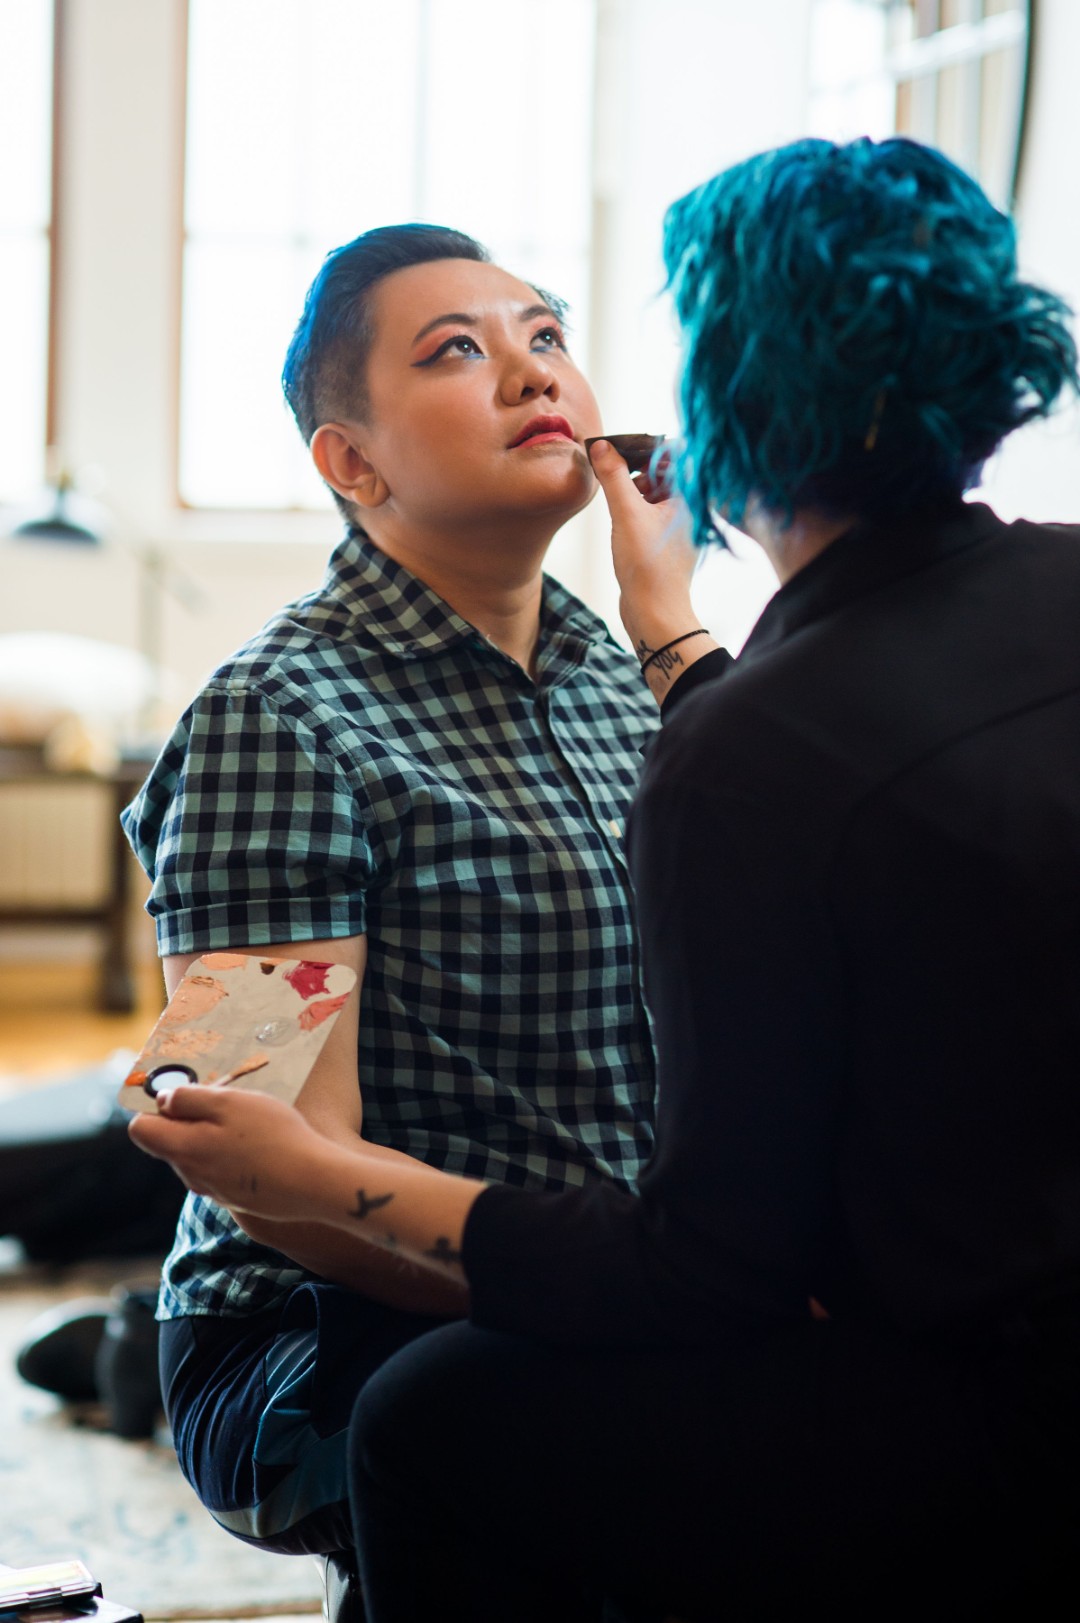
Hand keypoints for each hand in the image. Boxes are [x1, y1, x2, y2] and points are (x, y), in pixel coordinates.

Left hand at [128, 1084, 331, 1220]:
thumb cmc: (272, 1136)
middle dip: (190, 1119)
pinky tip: (262, 1148)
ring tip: (250, 1124)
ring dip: (213, 1137)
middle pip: (170, 1141)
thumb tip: (163, 1100)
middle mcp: (191, 1175)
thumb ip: (189, 1099)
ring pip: (197, 1155)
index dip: (155, 1106)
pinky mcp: (235, 1198)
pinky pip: (220, 1170)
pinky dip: (232, 1155)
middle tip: (228, 1104)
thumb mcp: (230, 1103)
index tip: (184, 1094)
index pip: (140, 1129)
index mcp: (183, 1149)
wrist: (313, 1183)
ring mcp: (213, 1190)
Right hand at [588, 439, 699, 653]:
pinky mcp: (668, 542)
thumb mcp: (626, 514)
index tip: (618, 447)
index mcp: (691, 496)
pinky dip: (635, 508)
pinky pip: (652, 513)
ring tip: (613, 493)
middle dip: (636, 467)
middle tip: (609, 467)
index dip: (645, 445)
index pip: (674, 453)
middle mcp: (691, 508)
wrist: (655, 614)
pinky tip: (620, 518)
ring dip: (633, 487)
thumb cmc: (647, 566)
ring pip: (656, 492)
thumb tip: (601, 446)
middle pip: (663, 471)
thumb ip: (614, 477)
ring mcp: (680, 526)